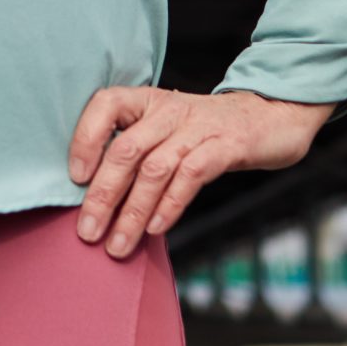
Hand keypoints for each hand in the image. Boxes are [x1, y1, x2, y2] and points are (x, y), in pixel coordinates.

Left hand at [68, 87, 333, 257]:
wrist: (270, 115)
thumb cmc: (207, 130)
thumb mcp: (168, 128)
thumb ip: (136, 151)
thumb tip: (95, 199)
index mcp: (147, 101)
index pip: (106, 104)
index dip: (85, 138)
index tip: (75, 177)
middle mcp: (168, 109)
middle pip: (126, 150)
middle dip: (103, 195)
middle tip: (87, 232)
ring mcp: (198, 127)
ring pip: (155, 169)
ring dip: (133, 211)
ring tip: (117, 245)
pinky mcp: (226, 145)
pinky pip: (192, 175)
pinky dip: (171, 204)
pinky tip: (157, 229)